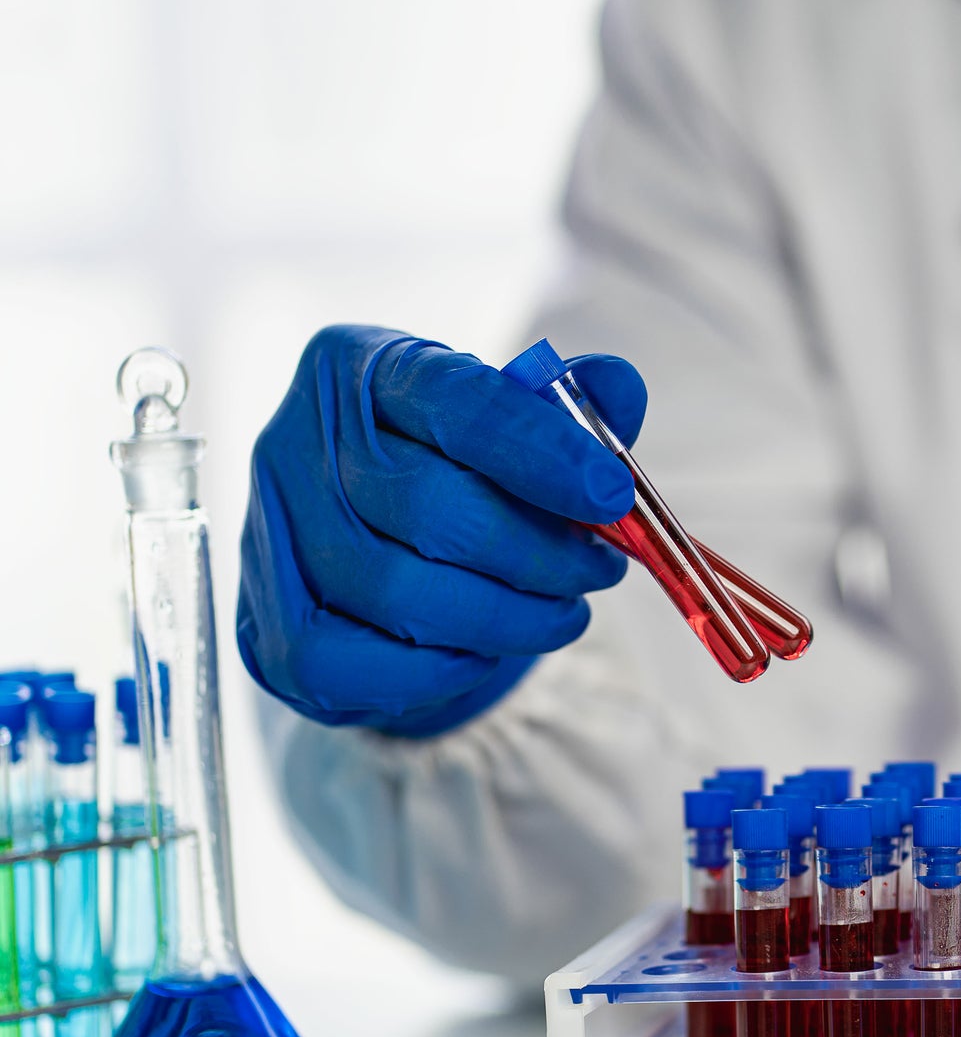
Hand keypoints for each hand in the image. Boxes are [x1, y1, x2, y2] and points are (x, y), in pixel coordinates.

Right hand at [238, 326, 642, 734]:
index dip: (541, 453)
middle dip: (539, 553)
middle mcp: (294, 442)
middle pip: (431, 510)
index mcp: (360, 367)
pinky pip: (358, 665)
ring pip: (401, 595)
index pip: (456, 402)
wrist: (372, 548)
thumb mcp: (512, 421)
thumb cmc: (455, 471)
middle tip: (599, 570)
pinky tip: (486, 649)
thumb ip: (570, 406)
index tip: (612, 496)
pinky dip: (440, 669)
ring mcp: (267, 538)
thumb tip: (620, 387)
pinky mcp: (263, 629)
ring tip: (564, 613)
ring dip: (508, 618)